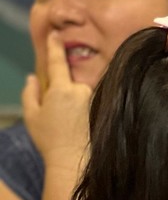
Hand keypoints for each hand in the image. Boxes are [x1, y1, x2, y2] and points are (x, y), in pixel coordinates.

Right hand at [22, 34, 91, 171]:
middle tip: (61, 113)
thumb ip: (30, 93)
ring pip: (85, 94)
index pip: (58, 62)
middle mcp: (82, 92)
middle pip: (73, 82)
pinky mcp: (105, 113)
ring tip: (73, 124)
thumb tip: (32, 78)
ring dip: (79, 103)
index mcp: (62, 89)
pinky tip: (85, 125)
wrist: (74, 164)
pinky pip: (97, 104)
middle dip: (66, 90)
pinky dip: (91, 109)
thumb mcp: (32, 115)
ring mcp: (96, 103)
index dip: (55, 47)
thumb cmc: (50, 141)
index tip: (56, 36)